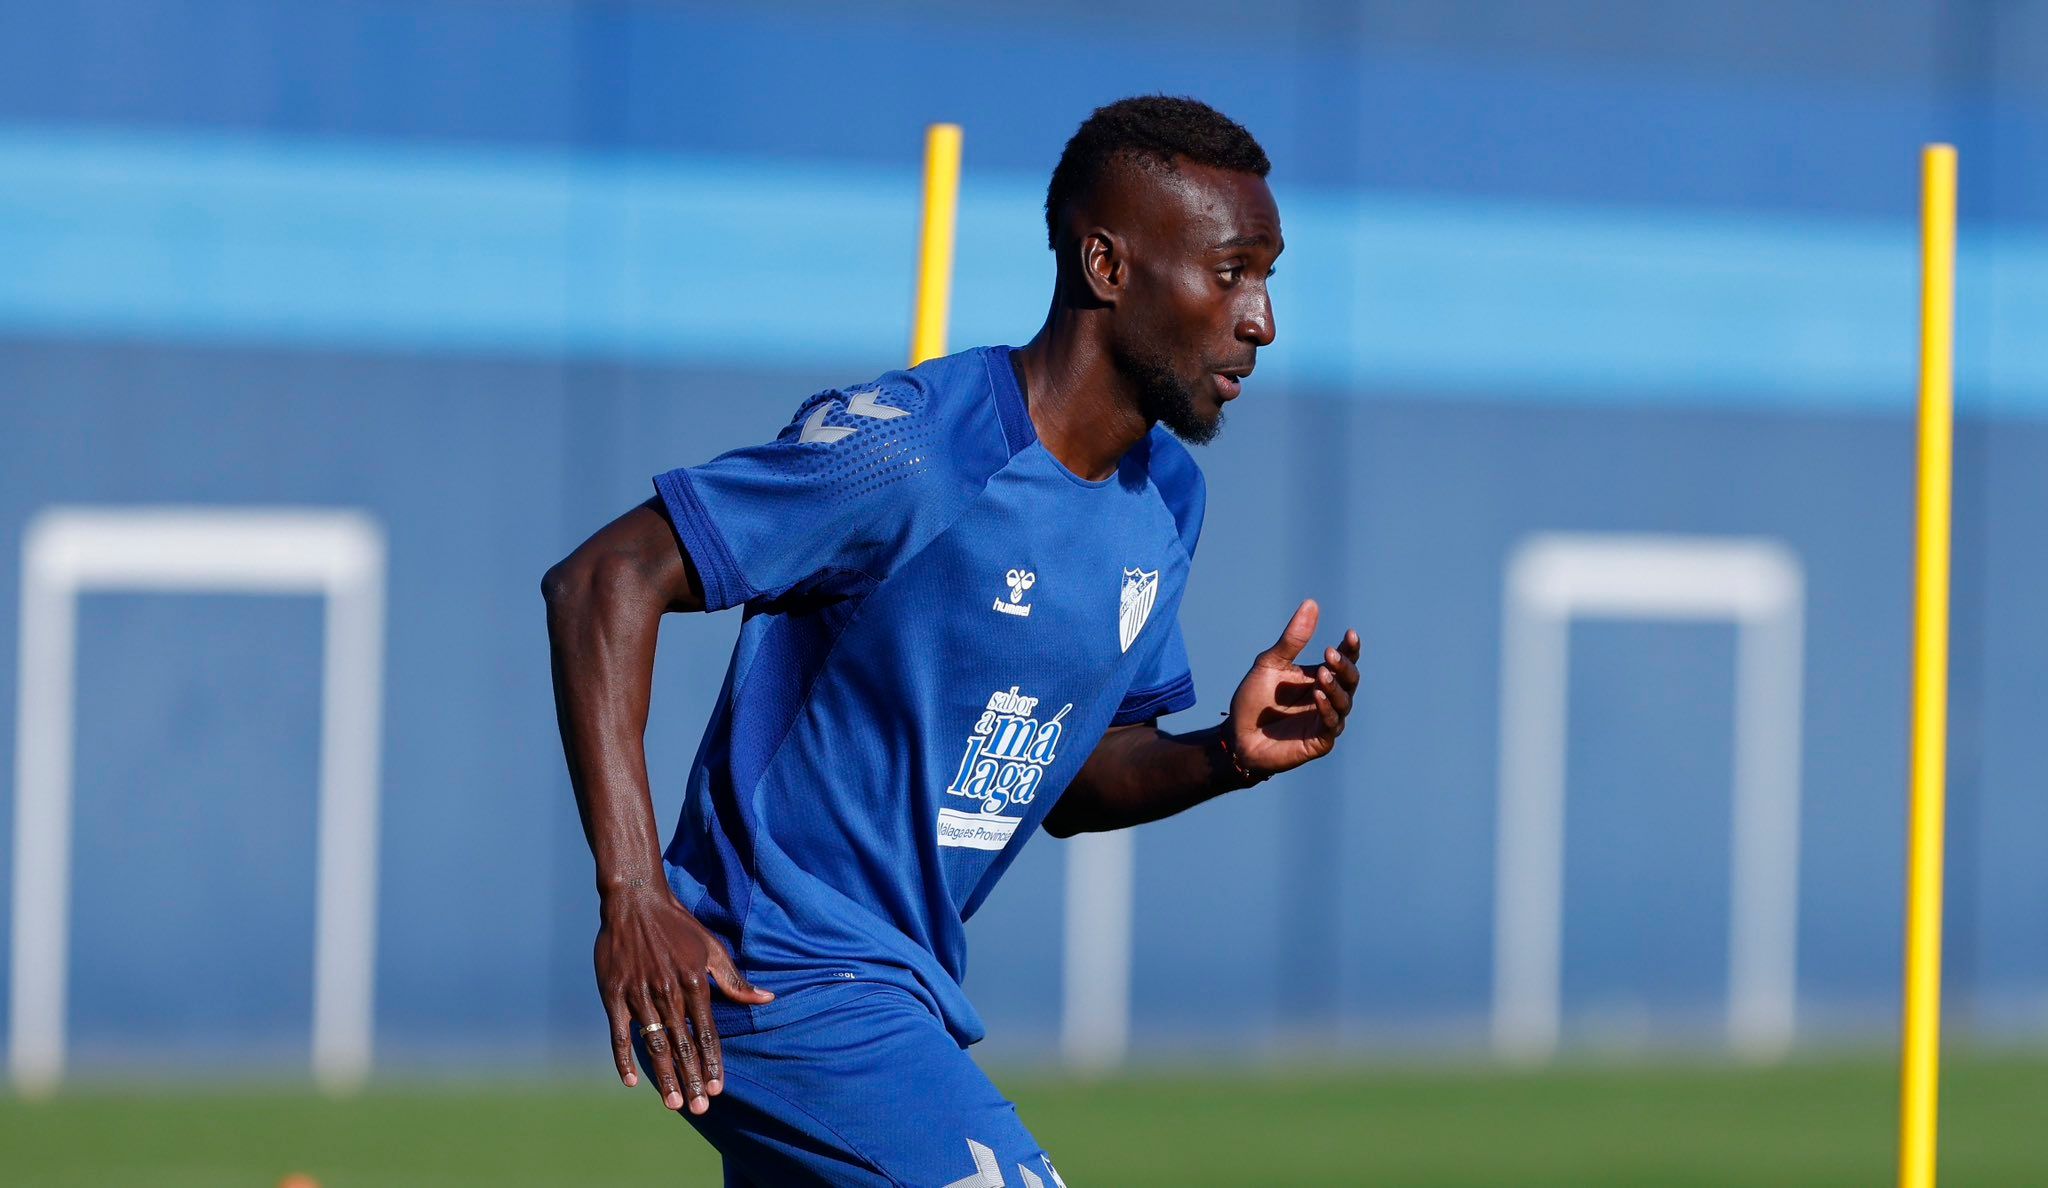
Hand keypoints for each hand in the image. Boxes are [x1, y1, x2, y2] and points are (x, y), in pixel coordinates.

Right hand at [595, 884, 772, 1113]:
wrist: (635, 901)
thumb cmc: (678, 925)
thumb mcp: (712, 949)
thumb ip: (735, 980)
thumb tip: (767, 998)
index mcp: (694, 983)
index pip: (707, 1033)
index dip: (713, 1063)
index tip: (718, 1089)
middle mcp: (668, 992)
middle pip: (683, 1045)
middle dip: (692, 1078)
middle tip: (699, 1108)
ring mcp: (639, 994)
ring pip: (655, 1044)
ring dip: (665, 1076)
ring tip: (674, 1102)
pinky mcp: (613, 994)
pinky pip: (619, 1034)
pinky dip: (624, 1059)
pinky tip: (632, 1081)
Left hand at [1225, 599, 1359, 777]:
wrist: (1237, 735)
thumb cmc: (1254, 699)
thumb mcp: (1271, 663)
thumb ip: (1292, 639)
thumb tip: (1311, 603)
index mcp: (1319, 677)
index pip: (1344, 660)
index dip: (1351, 648)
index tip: (1350, 634)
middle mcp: (1328, 698)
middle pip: (1351, 680)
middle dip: (1344, 667)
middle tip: (1329, 654)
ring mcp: (1325, 720)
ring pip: (1345, 702)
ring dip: (1335, 687)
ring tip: (1322, 675)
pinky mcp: (1320, 741)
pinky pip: (1331, 724)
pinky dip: (1327, 709)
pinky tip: (1317, 695)